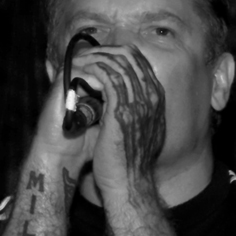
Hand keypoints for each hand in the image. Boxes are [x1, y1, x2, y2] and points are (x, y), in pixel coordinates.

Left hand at [73, 44, 166, 198]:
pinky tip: (78, 72)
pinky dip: (90, 70)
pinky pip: (105, 76)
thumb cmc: (131, 162)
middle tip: (85, 55)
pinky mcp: (121, 110)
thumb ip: (139, 112)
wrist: (129, 184)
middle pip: (130, 57)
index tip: (99, 57)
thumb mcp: (142, 132)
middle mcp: (152, 97)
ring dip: (94, 58)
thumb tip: (126, 100)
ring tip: (78, 61)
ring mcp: (139, 103)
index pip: (140, 62)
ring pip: (116, 63)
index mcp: (158, 101)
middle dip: (105, 51)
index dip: (117, 55)